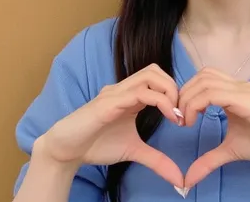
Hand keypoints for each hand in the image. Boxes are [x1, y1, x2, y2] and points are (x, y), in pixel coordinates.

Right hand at [37, 64, 183, 187]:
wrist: (66, 150)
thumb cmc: (96, 145)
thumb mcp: (133, 151)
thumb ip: (156, 160)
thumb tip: (179, 179)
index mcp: (131, 95)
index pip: (157, 78)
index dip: (175, 92)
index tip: (183, 118)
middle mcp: (124, 88)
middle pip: (155, 70)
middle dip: (174, 87)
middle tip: (180, 113)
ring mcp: (116, 93)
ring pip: (149, 75)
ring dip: (168, 91)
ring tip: (174, 114)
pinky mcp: (108, 103)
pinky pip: (138, 92)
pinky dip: (157, 100)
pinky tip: (165, 116)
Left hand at [178, 68, 249, 188]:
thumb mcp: (232, 150)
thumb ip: (210, 160)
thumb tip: (188, 179)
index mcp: (233, 91)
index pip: (202, 79)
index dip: (186, 94)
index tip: (180, 119)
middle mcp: (237, 84)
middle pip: (200, 76)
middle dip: (183, 95)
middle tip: (179, 119)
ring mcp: (242, 89)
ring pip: (205, 81)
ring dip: (189, 99)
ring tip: (186, 121)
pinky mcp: (246, 99)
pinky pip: (216, 93)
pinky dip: (199, 103)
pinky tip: (196, 121)